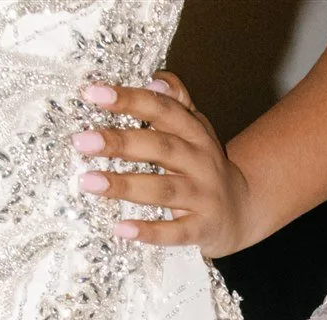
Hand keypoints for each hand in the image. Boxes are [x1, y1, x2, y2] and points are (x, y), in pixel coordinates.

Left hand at [72, 75, 249, 255]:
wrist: (244, 211)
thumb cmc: (205, 168)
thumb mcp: (196, 131)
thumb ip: (177, 103)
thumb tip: (155, 80)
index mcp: (195, 133)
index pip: (162, 109)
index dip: (129, 99)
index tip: (93, 94)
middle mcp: (202, 162)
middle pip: (160, 147)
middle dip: (120, 143)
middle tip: (82, 141)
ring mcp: (204, 197)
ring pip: (163, 189)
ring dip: (125, 185)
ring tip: (88, 182)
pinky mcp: (204, 229)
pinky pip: (175, 232)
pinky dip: (149, 232)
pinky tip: (121, 229)